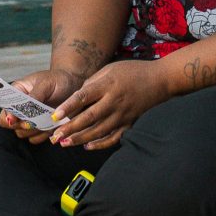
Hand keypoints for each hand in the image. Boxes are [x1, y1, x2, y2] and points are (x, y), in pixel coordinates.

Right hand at [1, 67, 86, 144]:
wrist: (73, 84)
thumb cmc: (57, 79)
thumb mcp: (45, 84)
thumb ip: (33, 96)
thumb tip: (22, 110)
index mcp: (17, 93)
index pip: (4, 110)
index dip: (8, 117)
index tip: (16, 119)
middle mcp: (20, 108)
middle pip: (11, 126)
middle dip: (23, 124)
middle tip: (35, 120)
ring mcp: (30, 119)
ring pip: (22, 134)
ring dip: (34, 130)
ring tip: (47, 119)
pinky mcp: (40, 127)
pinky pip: (36, 139)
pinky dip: (43, 135)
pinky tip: (52, 125)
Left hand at [47, 60, 173, 150]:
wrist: (160, 80)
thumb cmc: (132, 71)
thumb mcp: (110, 69)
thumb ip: (92, 83)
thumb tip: (76, 98)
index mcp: (108, 85)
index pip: (84, 96)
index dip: (68, 107)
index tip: (55, 115)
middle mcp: (114, 101)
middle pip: (89, 117)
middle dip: (70, 128)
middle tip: (54, 137)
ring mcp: (123, 115)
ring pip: (98, 131)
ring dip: (80, 138)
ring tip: (64, 143)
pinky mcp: (130, 123)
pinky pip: (113, 138)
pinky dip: (100, 144)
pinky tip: (87, 146)